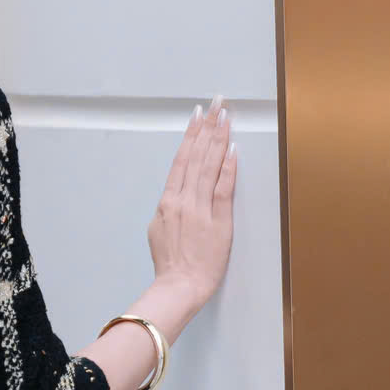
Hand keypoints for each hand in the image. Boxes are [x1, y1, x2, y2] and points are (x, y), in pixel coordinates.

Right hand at [147, 99, 236, 306]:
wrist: (178, 286)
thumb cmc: (170, 265)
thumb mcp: (157, 231)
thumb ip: (168, 210)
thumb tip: (175, 196)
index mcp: (167, 202)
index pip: (181, 161)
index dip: (191, 136)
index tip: (198, 115)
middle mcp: (182, 200)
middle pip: (196, 156)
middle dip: (208, 126)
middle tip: (216, 102)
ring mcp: (199, 209)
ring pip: (209, 165)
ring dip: (218, 138)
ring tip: (226, 115)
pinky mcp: (218, 220)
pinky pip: (223, 187)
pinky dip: (228, 166)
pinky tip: (232, 147)